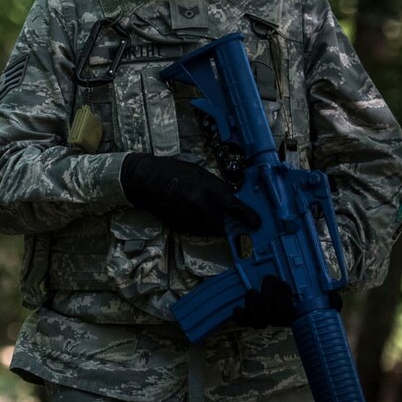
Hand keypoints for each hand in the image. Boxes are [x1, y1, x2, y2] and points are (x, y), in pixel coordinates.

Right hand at [120, 153, 260, 236]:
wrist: (144, 180)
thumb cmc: (172, 171)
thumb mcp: (200, 173)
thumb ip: (216, 187)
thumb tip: (230, 200)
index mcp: (209, 190)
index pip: (236, 209)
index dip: (249, 218)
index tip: (257, 224)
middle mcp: (201, 207)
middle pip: (222, 226)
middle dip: (226, 225)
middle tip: (226, 220)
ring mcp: (189, 219)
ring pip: (208, 230)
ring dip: (211, 226)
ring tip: (203, 213)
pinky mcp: (178, 226)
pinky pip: (194, 231)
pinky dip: (197, 226)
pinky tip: (189, 213)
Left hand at [233, 275, 342, 328]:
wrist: (285, 287)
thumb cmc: (304, 293)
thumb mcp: (320, 293)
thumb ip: (330, 297)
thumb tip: (334, 299)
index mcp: (294, 315)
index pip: (288, 316)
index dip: (283, 303)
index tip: (284, 284)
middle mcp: (279, 320)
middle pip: (271, 317)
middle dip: (269, 296)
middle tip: (272, 279)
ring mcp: (265, 318)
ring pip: (258, 321)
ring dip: (254, 303)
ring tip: (255, 290)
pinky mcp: (250, 317)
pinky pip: (244, 322)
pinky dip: (240, 316)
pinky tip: (238, 308)